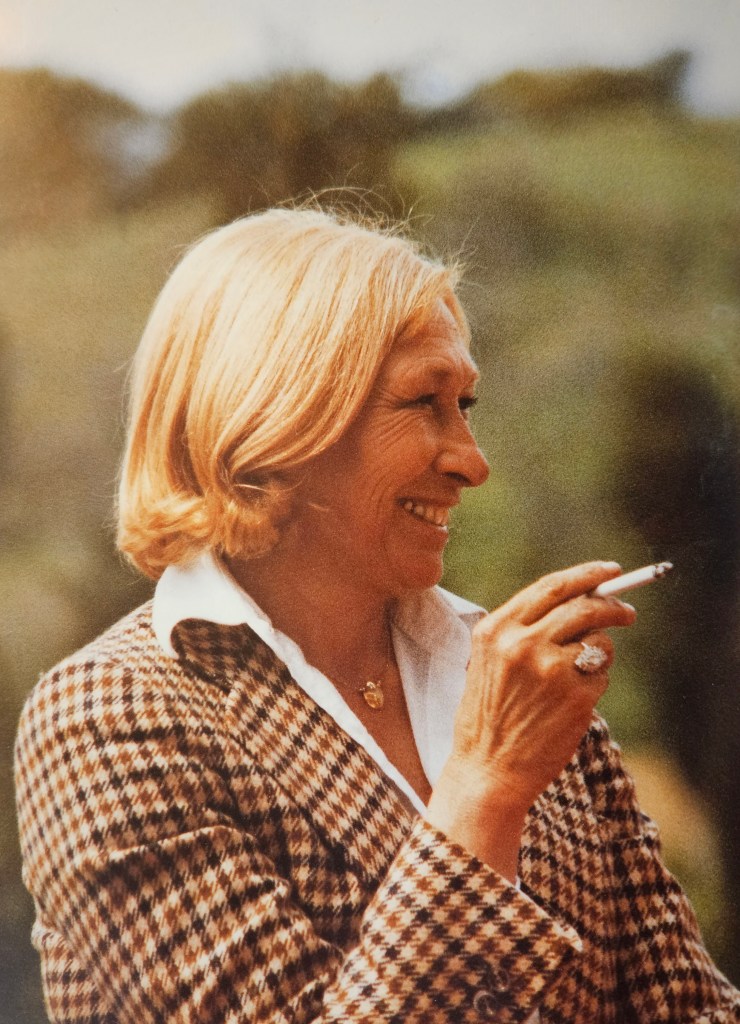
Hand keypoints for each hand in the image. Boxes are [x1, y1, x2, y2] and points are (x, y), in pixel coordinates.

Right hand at [426, 561, 635, 877]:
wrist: (487, 771)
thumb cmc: (489, 717)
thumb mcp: (488, 661)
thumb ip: (523, 629)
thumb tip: (581, 600)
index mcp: (495, 629)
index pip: (550, 587)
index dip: (586, 575)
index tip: (609, 572)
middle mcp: (521, 643)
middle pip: (583, 605)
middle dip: (613, 604)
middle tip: (628, 612)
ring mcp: (550, 669)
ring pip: (598, 640)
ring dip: (600, 653)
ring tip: (579, 676)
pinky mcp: (575, 696)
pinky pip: (601, 675)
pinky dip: (594, 684)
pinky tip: (569, 704)